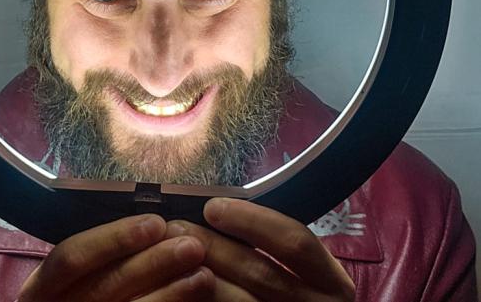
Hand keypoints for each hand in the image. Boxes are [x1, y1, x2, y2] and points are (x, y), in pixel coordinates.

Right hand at [17, 213, 214, 300]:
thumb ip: (104, 254)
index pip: (71, 257)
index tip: (155, 222)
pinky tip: (194, 299)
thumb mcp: (80, 274)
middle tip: (192, 245)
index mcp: (42, 288)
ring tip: (204, 275)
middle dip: (152, 263)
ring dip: (170, 294)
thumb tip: (154, 222)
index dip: (113, 238)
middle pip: (105, 285)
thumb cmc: (86, 292)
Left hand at [165, 198, 354, 300]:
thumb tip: (214, 209)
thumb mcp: (301, 271)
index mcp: (331, 283)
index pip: (294, 241)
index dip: (252, 220)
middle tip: (175, 227)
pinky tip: (176, 286)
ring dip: (197, 275)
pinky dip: (197, 300)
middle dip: (213, 246)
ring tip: (167, 255)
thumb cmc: (293, 294)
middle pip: (260, 272)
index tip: (213, 207)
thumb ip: (271, 245)